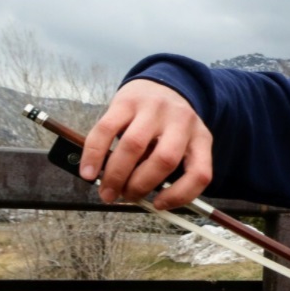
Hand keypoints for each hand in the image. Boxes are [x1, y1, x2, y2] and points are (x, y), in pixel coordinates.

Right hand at [79, 79, 212, 208]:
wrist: (161, 84)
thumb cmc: (169, 126)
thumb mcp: (183, 144)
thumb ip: (168, 168)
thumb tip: (140, 197)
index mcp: (200, 138)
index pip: (199, 173)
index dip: (180, 195)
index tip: (158, 205)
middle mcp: (181, 121)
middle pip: (164, 160)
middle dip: (140, 186)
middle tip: (125, 197)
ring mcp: (154, 109)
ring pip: (134, 146)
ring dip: (116, 175)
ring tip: (107, 191)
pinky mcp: (127, 101)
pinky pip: (106, 129)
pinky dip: (94, 154)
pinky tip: (89, 172)